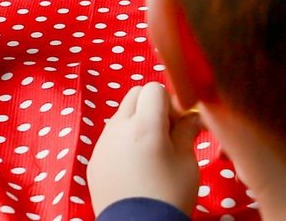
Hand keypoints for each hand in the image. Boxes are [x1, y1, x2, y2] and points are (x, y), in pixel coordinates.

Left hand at [88, 82, 202, 214]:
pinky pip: (110, 139)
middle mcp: (118, 129)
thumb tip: (192, 117)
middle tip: (167, 133)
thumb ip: (187, 131)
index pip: (154, 88)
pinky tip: (136, 167)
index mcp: (143, 125)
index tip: (179, 123)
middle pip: (134, 95)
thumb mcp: (187, 161)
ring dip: (137, 123)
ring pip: (120, 116)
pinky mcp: (93, 162)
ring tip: (152, 152)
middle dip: (152, 106)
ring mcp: (102, 145)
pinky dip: (124, 142)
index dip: (170, 102)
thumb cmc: (168, 196)